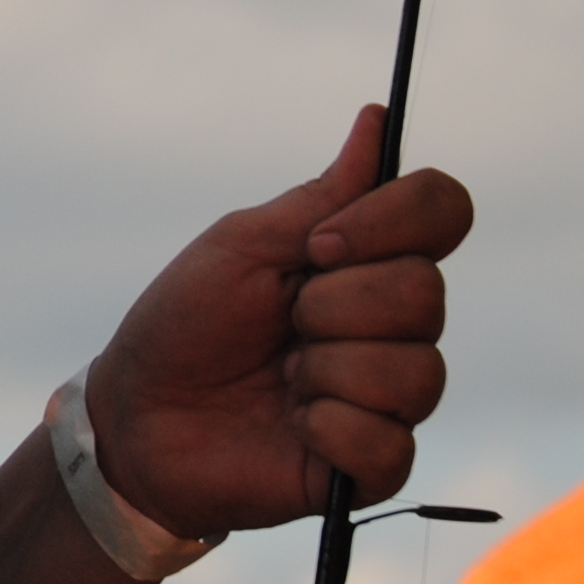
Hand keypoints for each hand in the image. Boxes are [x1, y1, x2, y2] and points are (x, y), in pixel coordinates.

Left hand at [87, 105, 471, 535]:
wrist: (138, 417)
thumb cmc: (185, 323)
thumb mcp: (242, 246)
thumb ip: (321, 196)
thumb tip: (377, 118)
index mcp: (369, 259)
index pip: (445, 211)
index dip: (397, 221)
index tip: (321, 244)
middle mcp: (394, 323)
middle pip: (426, 294)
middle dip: (334, 305)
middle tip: (283, 323)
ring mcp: (389, 395)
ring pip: (415, 372)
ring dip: (325, 371)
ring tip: (281, 379)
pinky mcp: (374, 466)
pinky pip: (389, 442)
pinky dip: (328, 428)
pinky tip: (293, 425)